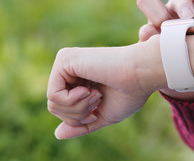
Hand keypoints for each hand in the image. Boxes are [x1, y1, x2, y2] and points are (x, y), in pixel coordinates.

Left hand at [47, 39, 166, 138]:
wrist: (140, 75)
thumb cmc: (129, 93)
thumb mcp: (103, 115)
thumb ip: (81, 124)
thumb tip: (57, 134)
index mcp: (78, 79)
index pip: (62, 109)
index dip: (79, 118)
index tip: (97, 110)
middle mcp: (69, 68)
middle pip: (54, 107)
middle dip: (77, 115)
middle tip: (98, 100)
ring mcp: (65, 62)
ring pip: (53, 103)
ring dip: (77, 108)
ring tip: (96, 95)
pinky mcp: (64, 59)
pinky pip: (53, 95)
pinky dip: (72, 101)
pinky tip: (89, 90)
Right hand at [136, 0, 193, 99]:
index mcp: (180, 7)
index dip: (183, 7)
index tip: (191, 18)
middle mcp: (163, 17)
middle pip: (146, 0)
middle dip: (158, 13)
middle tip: (172, 27)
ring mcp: (153, 36)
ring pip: (144, 29)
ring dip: (154, 36)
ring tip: (167, 46)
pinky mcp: (147, 54)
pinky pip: (141, 51)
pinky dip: (151, 54)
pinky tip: (163, 61)